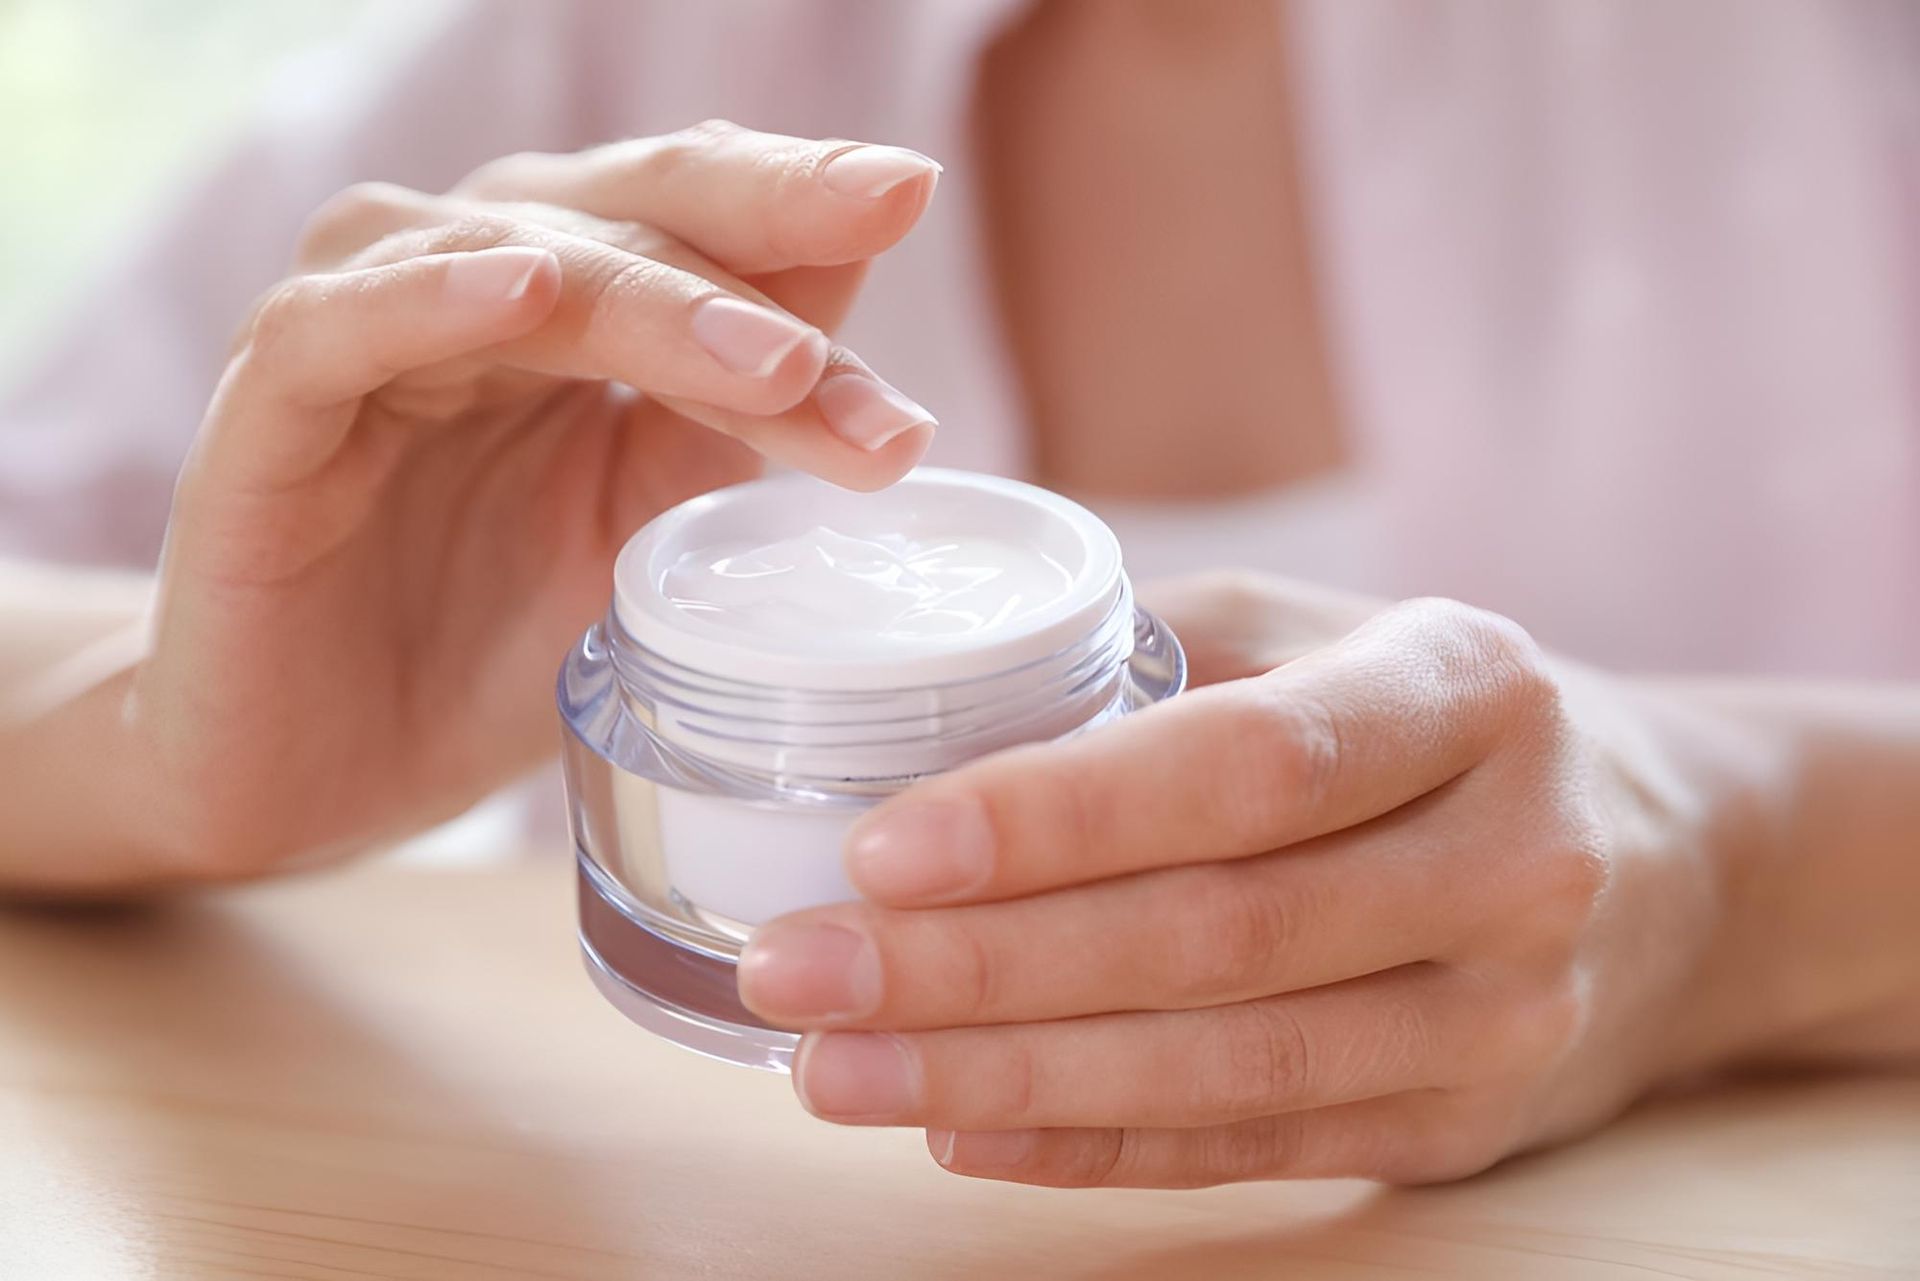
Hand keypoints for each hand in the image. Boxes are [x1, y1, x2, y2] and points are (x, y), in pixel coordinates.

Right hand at [123, 122, 941, 882]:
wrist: (317, 776)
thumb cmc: (483, 647)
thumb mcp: (644, 535)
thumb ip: (724, 427)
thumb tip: (858, 339)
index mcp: (567, 304)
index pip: (697, 218)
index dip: (802, 201)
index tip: (913, 196)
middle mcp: (466, 285)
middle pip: (627, 208)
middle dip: (764, 217)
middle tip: (884, 214)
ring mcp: (364, 336)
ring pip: (516, 261)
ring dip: (652, 298)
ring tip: (772, 354)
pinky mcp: (266, 414)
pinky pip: (345, 328)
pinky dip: (432, 300)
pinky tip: (527, 295)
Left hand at [737, 572, 1738, 1186]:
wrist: (1674, 863)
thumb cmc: (1449, 724)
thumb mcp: (1346, 632)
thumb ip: (1167, 645)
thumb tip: (933, 684)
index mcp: (1465, 688)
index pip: (1252, 762)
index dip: (1060, 813)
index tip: (883, 845)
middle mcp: (1509, 855)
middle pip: (1217, 933)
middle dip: (979, 964)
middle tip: (800, 971)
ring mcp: (1503, 1011)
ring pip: (1224, 1065)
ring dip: (1005, 1078)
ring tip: (835, 1071)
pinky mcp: (1465, 1122)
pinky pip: (1254, 1146)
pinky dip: (1093, 1148)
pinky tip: (961, 1131)